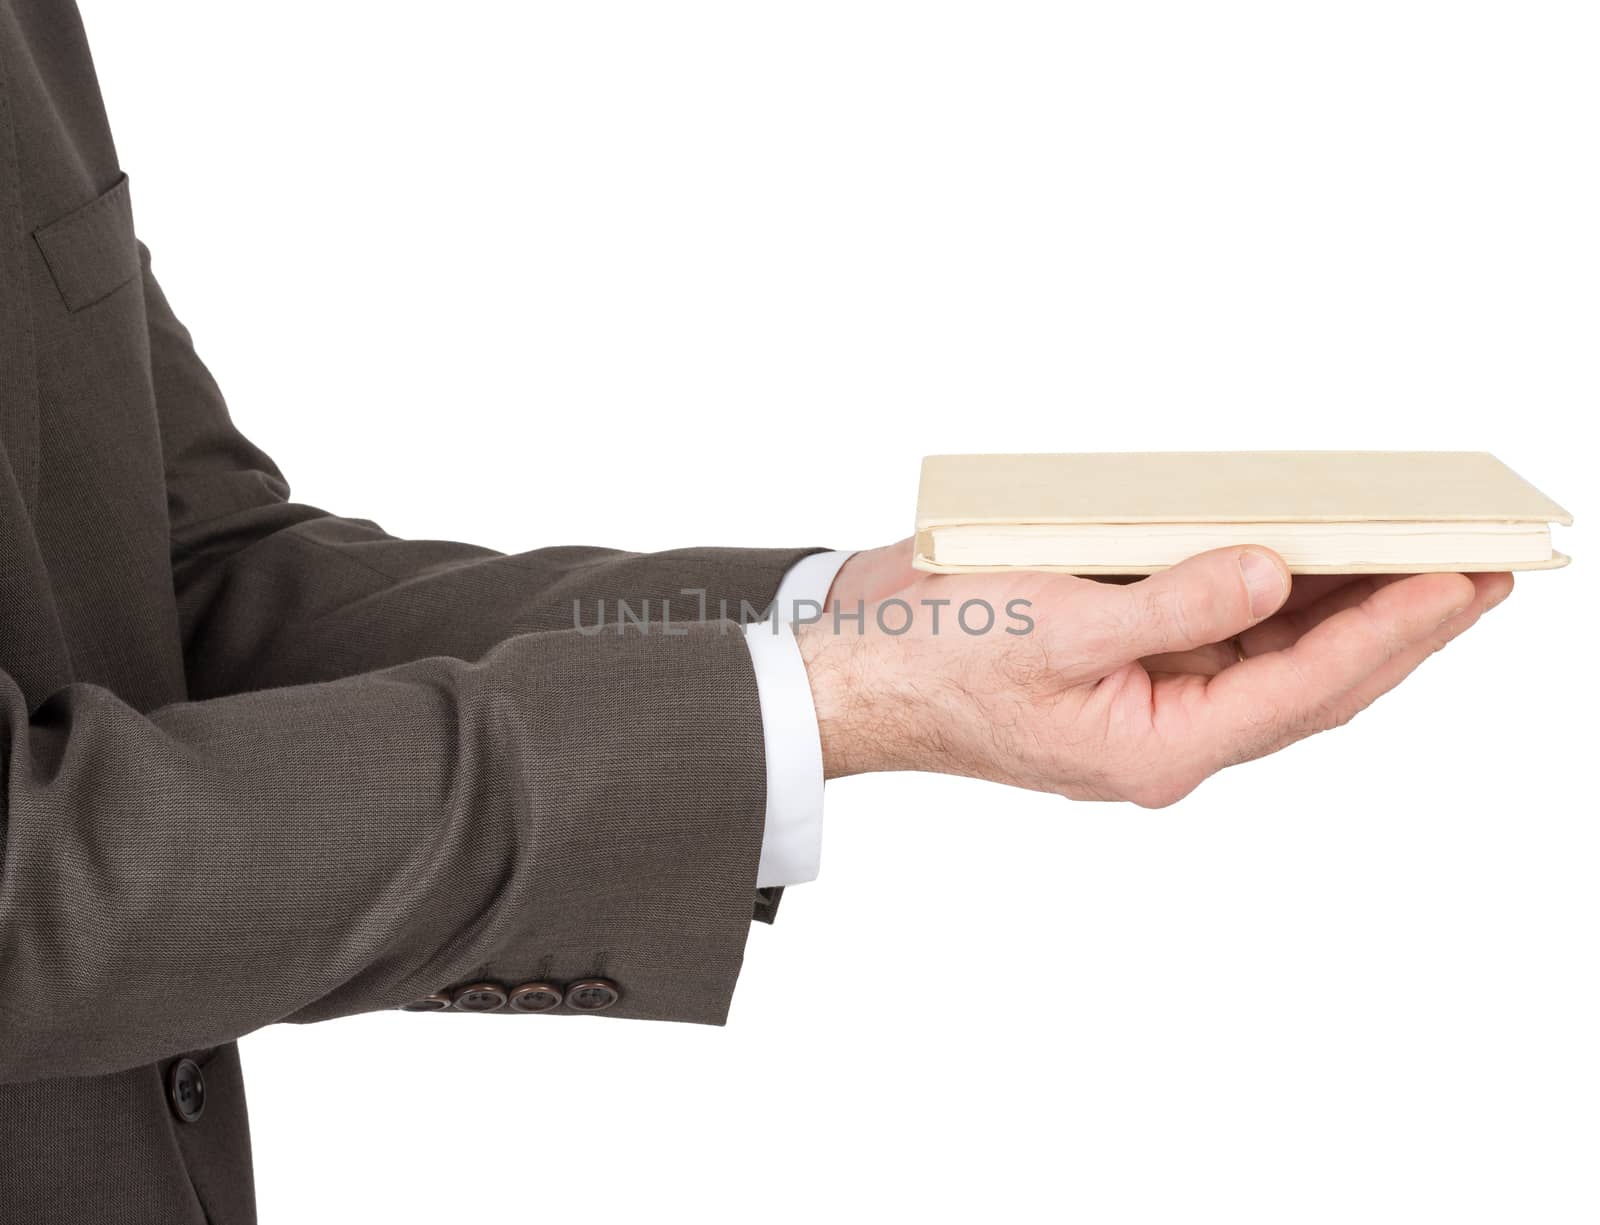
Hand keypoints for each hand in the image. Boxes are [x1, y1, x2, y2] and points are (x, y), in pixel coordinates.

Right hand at [801, 541, 1510, 805]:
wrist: (851, 669)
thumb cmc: (932, 659)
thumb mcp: (1054, 627)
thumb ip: (1174, 605)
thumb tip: (1275, 575)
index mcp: (1154, 746)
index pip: (1304, 688)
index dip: (1390, 632)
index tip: (1463, 581)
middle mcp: (1162, 732)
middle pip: (1309, 682)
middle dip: (1397, 628)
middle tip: (1482, 571)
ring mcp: (1142, 699)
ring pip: (1273, 660)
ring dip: (1345, 612)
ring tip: (1422, 561)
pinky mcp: (1120, 662)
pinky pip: (1219, 632)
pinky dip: (1273, 594)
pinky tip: (1307, 556)